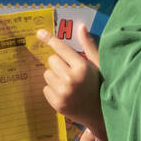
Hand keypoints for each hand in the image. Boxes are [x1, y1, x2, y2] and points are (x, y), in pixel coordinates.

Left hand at [38, 23, 106, 140]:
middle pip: (51, 60)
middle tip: (71, 72)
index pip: (62, 49)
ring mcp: (63, 93)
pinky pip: (45, 88)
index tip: (39, 33)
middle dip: (59, 63)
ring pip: (47, 74)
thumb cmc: (100, 85)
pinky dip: (53, 89)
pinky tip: (66, 93)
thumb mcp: (98, 64)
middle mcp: (71, 79)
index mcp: (82, 67)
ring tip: (69, 84)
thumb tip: (81, 26)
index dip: (50, 39)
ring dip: (55, 76)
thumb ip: (88, 45)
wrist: (100, 114)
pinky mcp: (57, 104)